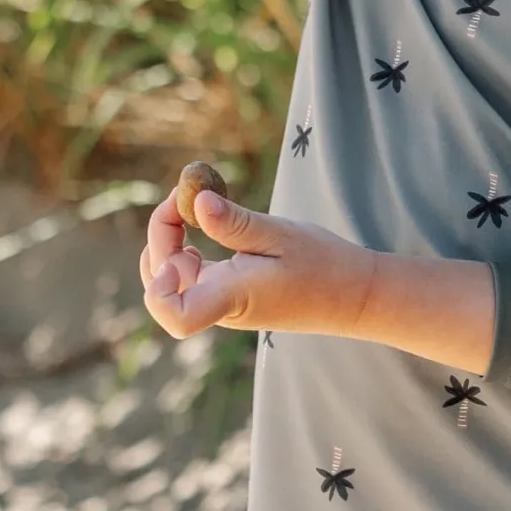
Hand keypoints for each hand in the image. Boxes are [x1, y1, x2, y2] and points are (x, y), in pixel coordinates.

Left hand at [139, 185, 378, 342]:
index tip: (181, 246)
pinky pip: (189, 276)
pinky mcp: (226, 297)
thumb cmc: (323, 266)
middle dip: (161, 234)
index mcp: (232, 296)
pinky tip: (202, 224)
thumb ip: (235, 223)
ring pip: (170, 278)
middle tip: (185, 193)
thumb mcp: (281, 234)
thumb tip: (197, 201)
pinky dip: (183, 248)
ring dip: (168, 239)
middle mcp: (219, 307)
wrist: (352, 296)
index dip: (158, 289)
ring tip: (192, 203)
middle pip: (161, 284)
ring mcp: (220, 305)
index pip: (176, 317)